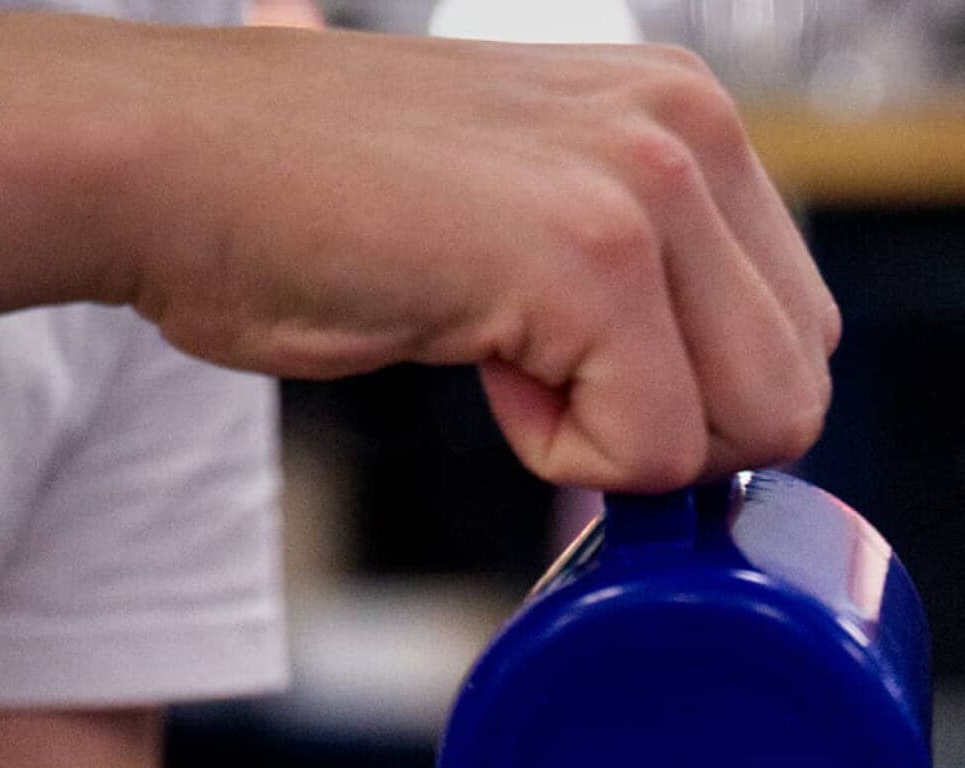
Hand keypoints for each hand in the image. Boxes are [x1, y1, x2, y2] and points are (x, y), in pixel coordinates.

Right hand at [106, 26, 838, 487]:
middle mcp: (693, 127)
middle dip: (673, 434)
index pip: (795, 340)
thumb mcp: (533, 219)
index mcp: (691, 117)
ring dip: (618, 441)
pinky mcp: (596, 254)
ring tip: (504, 350)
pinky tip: (476, 357)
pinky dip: (560, 453)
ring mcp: (650, 182)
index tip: (564, 351)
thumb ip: (646, 282)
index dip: (689, 401)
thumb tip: (725, 410)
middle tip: (538, 365)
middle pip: (794, 397)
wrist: (169, 168)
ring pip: (743, 432)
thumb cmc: (323, 215)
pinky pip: (653, 454)